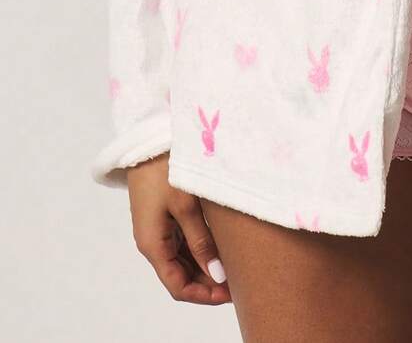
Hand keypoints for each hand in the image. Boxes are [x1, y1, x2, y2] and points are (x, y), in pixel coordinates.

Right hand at [126, 153, 230, 304]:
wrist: (148, 141)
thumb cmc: (165, 170)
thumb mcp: (186, 206)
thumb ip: (202, 241)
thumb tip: (217, 275)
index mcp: (153, 245)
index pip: (178, 286)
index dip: (204, 295)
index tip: (231, 294)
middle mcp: (153, 242)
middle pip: (181, 275)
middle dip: (208, 282)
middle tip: (239, 280)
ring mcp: (159, 228)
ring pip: (183, 260)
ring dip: (206, 266)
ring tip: (234, 266)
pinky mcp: (165, 215)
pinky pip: (183, 242)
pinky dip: (201, 249)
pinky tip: (221, 246)